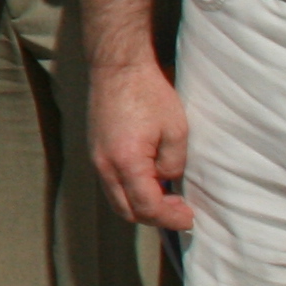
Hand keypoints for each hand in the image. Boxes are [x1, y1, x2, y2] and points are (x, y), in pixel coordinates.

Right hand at [90, 54, 194, 230]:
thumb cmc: (149, 94)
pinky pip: (111, 184)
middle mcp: (104, 166)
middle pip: (126, 211)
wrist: (118, 68)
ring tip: (167, 198)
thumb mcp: (176, 131)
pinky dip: (130, 192)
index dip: (170, 218)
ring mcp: (95, 159)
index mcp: (126, 162)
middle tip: (180, 211)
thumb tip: (167, 179)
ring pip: (116, 199)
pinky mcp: (95, 151)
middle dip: (154, 218)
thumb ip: (173, 164)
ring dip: (141, 205)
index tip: (190, 218)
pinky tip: (150, 180)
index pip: (147, 207)